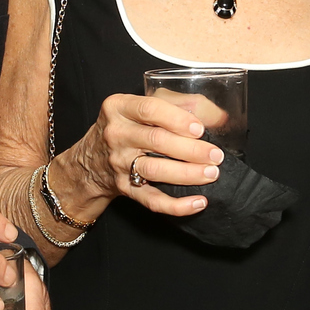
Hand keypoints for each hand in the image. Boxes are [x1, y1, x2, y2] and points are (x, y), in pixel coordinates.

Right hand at [64, 92, 223, 217]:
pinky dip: (176, 205)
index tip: (200, 129)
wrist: (91, 158)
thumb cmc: (127, 126)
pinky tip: (198, 202)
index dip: (177, 119)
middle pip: (156, 141)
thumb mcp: (141, 106)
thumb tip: (218, 116)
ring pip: (155, 170)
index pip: (149, 109)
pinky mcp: (124, 187)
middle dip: (191, 150)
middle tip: (215, 155)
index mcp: (119, 107)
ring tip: (211, 174)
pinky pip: (151, 200)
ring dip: (187, 174)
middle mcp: (116, 134)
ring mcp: (118, 162)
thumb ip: (178, 104)